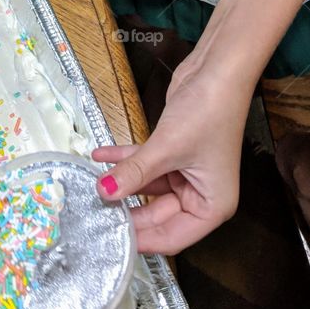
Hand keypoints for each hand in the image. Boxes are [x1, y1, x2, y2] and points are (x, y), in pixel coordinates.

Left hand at [92, 56, 250, 251]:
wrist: (218, 69)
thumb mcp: (166, 148)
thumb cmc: (209, 112)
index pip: (171, 238)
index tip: (110, 239)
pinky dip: (126, 158)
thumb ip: (134, 173)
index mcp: (212, 206)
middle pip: (157, 215)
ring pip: (148, 187)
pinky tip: (100, 155)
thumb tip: (104, 192)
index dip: (141, 240)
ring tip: (91, 184)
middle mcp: (201, 194)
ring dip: (122, 181)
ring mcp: (187, 172)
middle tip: (93, 213)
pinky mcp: (175, 151)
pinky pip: (147, 163)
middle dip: (127, 210)